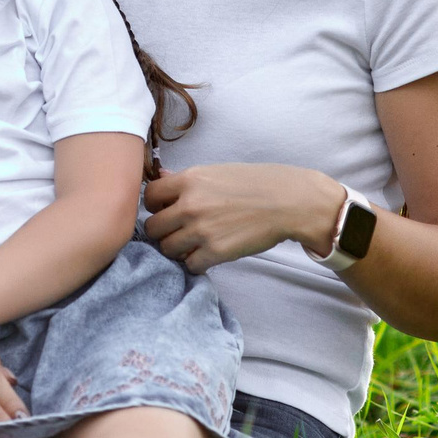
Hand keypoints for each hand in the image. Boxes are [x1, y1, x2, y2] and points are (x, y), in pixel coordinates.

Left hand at [143, 162, 344, 272]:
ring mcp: (201, 230)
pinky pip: (189, 265)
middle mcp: (190, 205)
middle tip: (178, 231)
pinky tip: (208, 254)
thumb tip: (160, 179)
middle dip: (163, 230)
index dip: (155, 205)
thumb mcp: (217, 172)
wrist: (289, 202)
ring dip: (177, 249)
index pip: (149, 196)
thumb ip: (187, 180)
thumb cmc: (256, 183)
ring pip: (167, 249)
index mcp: (189, 180)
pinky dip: (196, 262)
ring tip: (194, 244)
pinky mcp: (215, 252)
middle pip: (153, 227)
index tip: (166, 210)